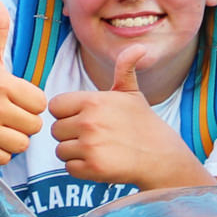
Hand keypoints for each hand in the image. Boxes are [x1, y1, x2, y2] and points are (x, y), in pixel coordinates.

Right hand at [0, 0, 45, 165]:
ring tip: (3, 128)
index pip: (40, 103)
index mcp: (2, 83)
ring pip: (22, 145)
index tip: (18, 99)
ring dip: (15, 139)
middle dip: (25, 122)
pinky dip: (1, 153)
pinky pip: (4, 159)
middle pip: (34, 126)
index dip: (32, 103)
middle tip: (11, 115)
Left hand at [46, 43, 212, 191]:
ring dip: (75, 152)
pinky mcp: (93, 167)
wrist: (161, 155)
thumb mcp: (132, 92)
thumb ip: (125, 68)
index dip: (66, 113)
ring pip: (60, 150)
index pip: (55, 106)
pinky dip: (81, 169)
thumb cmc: (143, 123)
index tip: (83, 118)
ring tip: (98, 149)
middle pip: (56, 130)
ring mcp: (90, 146)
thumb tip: (140, 47)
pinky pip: (69, 168)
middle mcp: (88, 122)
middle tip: (94, 136)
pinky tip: (99, 162)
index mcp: (92, 101)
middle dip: (70, 134)